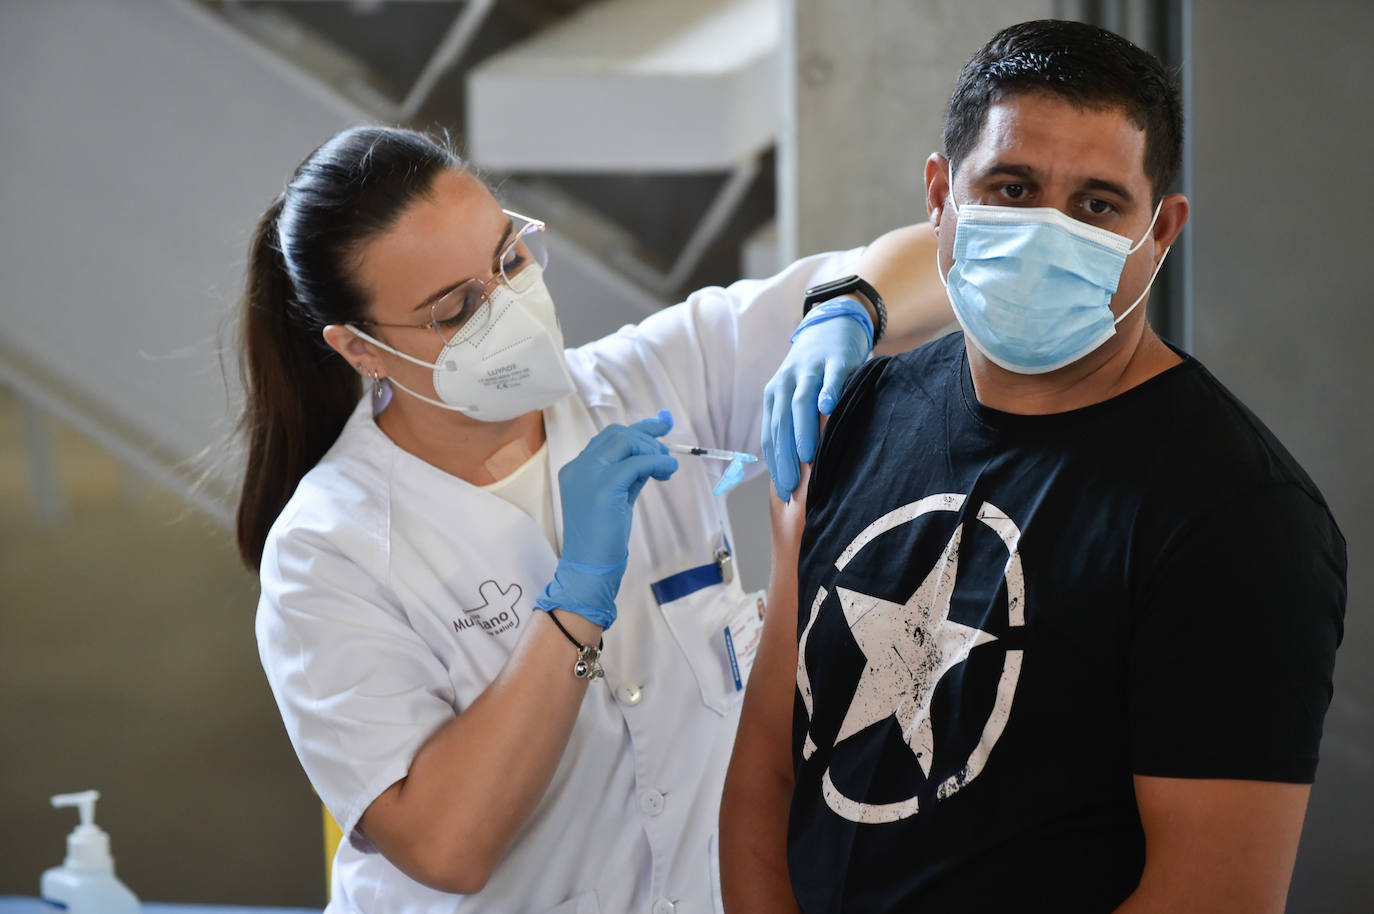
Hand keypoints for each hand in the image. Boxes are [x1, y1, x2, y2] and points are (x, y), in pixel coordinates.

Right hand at [535, 411, 678, 627]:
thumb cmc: (602, 539)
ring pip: (626, 440)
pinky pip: (637, 462)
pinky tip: (668, 470)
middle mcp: (579, 466)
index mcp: (577, 469)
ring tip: (666, 469)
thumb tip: (652, 456)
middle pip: (618, 434)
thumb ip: (629, 475)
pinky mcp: (603, 486)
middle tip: (669, 454)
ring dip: (652, 450)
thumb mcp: (616, 498)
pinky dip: (657, 462)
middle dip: (648, 436)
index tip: (662, 424)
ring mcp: (588, 474)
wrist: (589, 568)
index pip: (609, 438)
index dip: (639, 428)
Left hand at [762, 302, 870, 500]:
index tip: (784, 491)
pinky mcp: (835, 360)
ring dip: (802, 430)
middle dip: (786, 456)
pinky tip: (829, 408)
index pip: (771, 435)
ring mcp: (810, 370)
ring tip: (808, 456)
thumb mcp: (796, 396)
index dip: (775, 464)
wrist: (831, 327)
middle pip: (782, 422)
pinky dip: (829, 392)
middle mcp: (787, 383)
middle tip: (794, 485)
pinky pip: (830, 377)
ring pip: (801, 402)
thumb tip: (796, 472)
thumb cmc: (814, 375)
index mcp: (774, 396)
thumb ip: (793, 426)